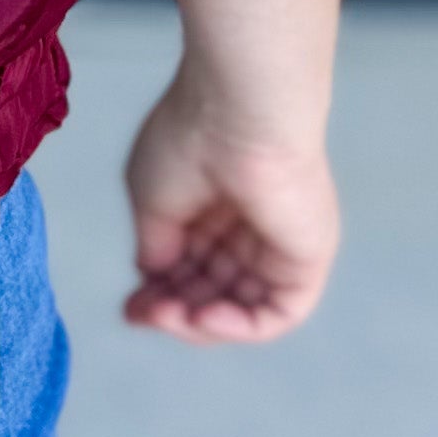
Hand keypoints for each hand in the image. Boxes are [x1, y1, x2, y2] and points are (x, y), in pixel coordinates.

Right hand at [121, 0, 343, 345]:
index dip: (160, 293)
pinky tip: (205, 318)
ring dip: (202, 323)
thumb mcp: (152, 201)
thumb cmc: (189, 138)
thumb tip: (155, 281)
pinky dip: (241, 327)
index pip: (191, 266)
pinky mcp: (306, 256)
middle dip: (176, 310)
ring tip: (170, 316)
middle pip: (214, 290)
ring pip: (243, 307)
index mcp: (215, 202)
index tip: (131, 309)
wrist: (236, 109)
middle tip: (144, 316)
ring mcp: (280, 242)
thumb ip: (156, 248)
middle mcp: (250, 224)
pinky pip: (279, 312)